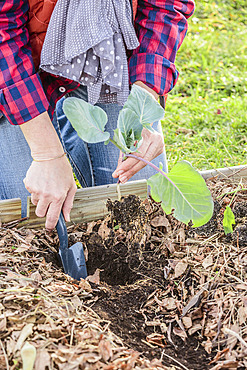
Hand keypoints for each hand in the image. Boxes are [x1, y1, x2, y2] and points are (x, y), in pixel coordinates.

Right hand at [20, 112, 76, 229]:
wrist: (49, 155)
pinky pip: (31, 194)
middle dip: (44, 211)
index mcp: (58, 197)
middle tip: (50, 201)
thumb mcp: (71, 187)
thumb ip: (69, 204)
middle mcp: (46, 195)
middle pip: (40, 213)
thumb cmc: (63, 170)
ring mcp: (36, 190)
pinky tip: (41, 181)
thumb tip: (66, 218)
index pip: (52, 218)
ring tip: (47, 187)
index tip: (50, 229)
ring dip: (40, 199)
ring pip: (35, 203)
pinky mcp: (29, 185)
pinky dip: (35, 190)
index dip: (51, 226)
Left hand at [112, 127, 163, 182]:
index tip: (118, 172)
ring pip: (146, 162)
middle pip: (143, 159)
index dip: (127, 164)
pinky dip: (138, 167)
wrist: (146, 118)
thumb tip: (119, 169)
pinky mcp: (161, 149)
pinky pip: (148, 160)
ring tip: (124, 178)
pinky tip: (130, 172)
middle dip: (130, 170)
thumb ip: (123, 151)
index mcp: (146, 132)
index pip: (137, 152)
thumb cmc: (133, 127)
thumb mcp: (126, 136)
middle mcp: (156, 138)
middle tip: (120, 178)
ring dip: (133, 171)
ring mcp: (160, 144)